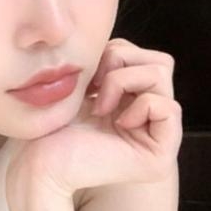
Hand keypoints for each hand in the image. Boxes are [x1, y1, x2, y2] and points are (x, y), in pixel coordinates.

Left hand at [5, 38, 181, 201]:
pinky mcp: (160, 157)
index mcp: (132, 102)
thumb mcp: (86, 83)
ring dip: (124, 80)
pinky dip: (141, 105)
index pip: (143, 56)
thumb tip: (121, 47)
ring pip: (164, 76)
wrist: (40, 162)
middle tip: (96, 86)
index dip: (116, 53)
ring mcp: (158, 139)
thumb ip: (111, 64)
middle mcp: (149, 119)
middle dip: (122, 61)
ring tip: (101, 105)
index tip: (89, 77)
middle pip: (160, 62)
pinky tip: (117, 122)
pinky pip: (170, 108)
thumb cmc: (53, 125)